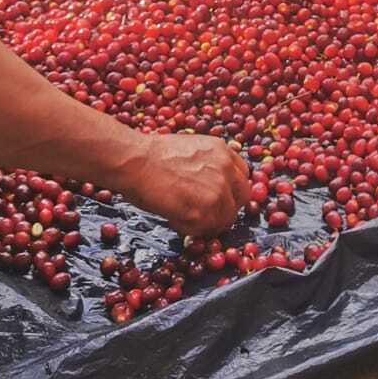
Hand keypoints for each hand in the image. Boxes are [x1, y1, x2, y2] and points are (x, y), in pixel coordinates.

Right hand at [128, 133, 250, 234]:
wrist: (135, 161)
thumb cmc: (153, 155)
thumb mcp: (193, 148)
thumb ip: (210, 164)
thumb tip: (212, 183)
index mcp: (224, 152)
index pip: (242, 177)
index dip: (231, 191)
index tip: (220, 198)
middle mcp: (226, 171)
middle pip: (241, 199)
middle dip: (226, 208)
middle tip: (206, 214)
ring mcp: (217, 192)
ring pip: (225, 219)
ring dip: (207, 222)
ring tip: (184, 216)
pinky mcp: (202, 213)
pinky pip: (204, 230)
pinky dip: (191, 230)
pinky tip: (174, 219)